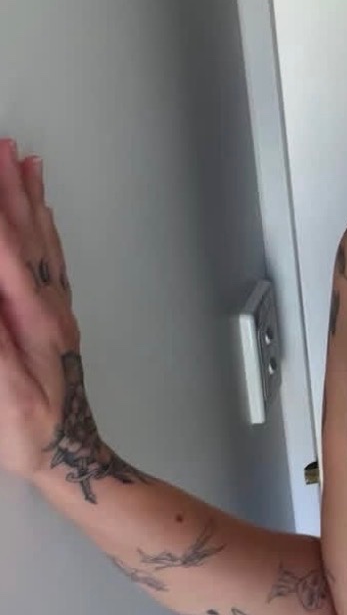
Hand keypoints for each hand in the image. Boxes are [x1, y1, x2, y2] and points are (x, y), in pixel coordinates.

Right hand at [0, 137, 90, 485]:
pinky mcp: (55, 315)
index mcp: (31, 317)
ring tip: (22, 159)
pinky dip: (42, 225)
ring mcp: (54, 306)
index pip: (3, 251)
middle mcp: (48, 303)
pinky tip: (41, 210)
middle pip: (24, 232)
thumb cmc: (34, 432)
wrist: (72, 456)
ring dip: (27, 196)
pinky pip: (50, 256)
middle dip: (6, 186)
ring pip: (40, 238)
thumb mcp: (3, 391)